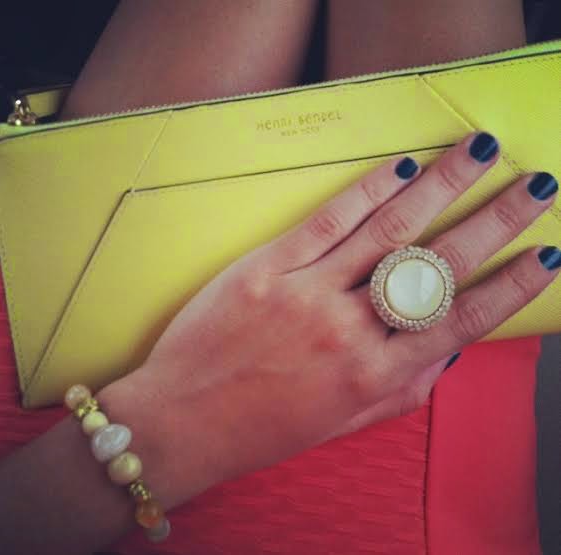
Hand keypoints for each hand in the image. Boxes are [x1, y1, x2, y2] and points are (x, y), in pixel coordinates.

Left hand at [98, 132, 558, 510]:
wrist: (184, 421)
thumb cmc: (266, 426)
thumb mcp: (347, 421)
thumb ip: (405, 387)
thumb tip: (448, 350)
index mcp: (376, 376)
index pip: (463, 320)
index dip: (512, 285)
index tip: (546, 252)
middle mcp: (351, 333)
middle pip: (437, 264)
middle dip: (494, 219)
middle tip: (534, 185)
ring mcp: (308, 295)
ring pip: (388, 230)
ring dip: (441, 185)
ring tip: (477, 152)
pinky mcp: (266, 269)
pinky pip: (327, 221)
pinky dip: (368, 190)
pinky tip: (400, 167)